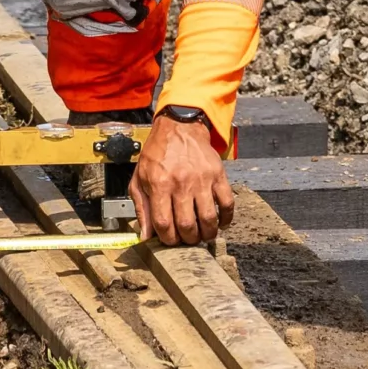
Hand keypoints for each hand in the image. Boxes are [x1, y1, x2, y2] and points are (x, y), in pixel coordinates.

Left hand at [131, 112, 234, 246]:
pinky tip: (220, 223)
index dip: (168, 239)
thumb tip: (145, 235)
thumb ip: (141, 207)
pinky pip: (227, 203)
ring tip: (204, 235)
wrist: (179, 128)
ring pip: (209, 218)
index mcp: (159, 185)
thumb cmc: (158, 154)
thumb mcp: (140, 178)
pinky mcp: (218, 175)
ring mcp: (202, 180)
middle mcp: (181, 184)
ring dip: (207, 233)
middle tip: (188, 239)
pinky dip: (226, 219)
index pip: (164, 224)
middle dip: (188, 239)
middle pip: (187, 225)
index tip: (170, 240)